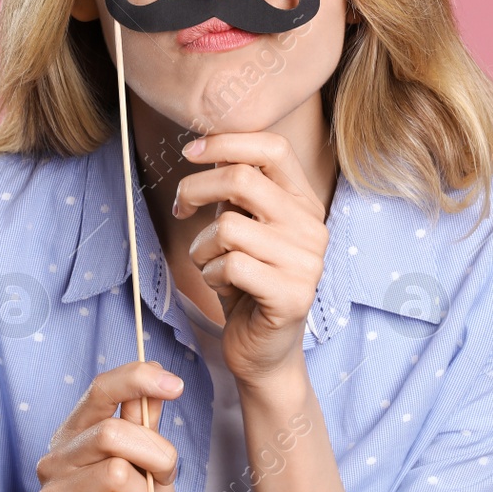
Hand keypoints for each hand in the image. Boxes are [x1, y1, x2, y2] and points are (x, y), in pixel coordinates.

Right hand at [35, 360, 181, 491]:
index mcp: (74, 435)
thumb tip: (156, 373)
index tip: (174, 385)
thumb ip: (146, 422)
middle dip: (156, 455)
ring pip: (117, 474)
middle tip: (162, 478)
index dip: (137, 379)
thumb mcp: (151, 463)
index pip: (99, 391)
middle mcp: (53, 461)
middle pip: (112, 433)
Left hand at [173, 131, 329, 383]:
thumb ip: (237, 190)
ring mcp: (307, 262)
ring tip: (211, 264)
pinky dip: (211, 275)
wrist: (264, 350)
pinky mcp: (292, 295)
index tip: (190, 152)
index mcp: (304, 202)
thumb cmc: (247, 283)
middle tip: (179, 208)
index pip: (273, 147)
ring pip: (227, 227)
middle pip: (241, 179)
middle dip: (195, 189)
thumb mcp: (243, 227)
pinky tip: (223, 287)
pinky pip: (230, 265)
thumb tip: (207, 146)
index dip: (226, 142)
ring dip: (202, 247)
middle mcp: (313, 226)